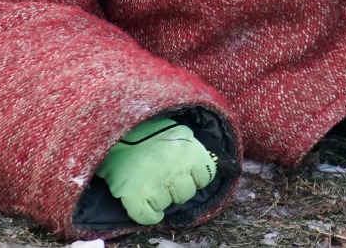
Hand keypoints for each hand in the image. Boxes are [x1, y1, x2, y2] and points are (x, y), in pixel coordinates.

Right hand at [95, 117, 216, 224]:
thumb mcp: (181, 132)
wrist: (117, 129)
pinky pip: (147, 216)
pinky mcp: (133, 195)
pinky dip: (148, 214)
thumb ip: (197, 149)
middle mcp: (177, 169)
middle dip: (178, 187)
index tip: (186, 172)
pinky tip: (146, 204)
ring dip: (162, 198)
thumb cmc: (150, 130)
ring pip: (168, 205)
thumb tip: (228, 168)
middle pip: (186, 193)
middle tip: (166, 177)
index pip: (206, 176)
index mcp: (190, 151)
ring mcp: (155, 183)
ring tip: (153, 184)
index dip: (195, 176)